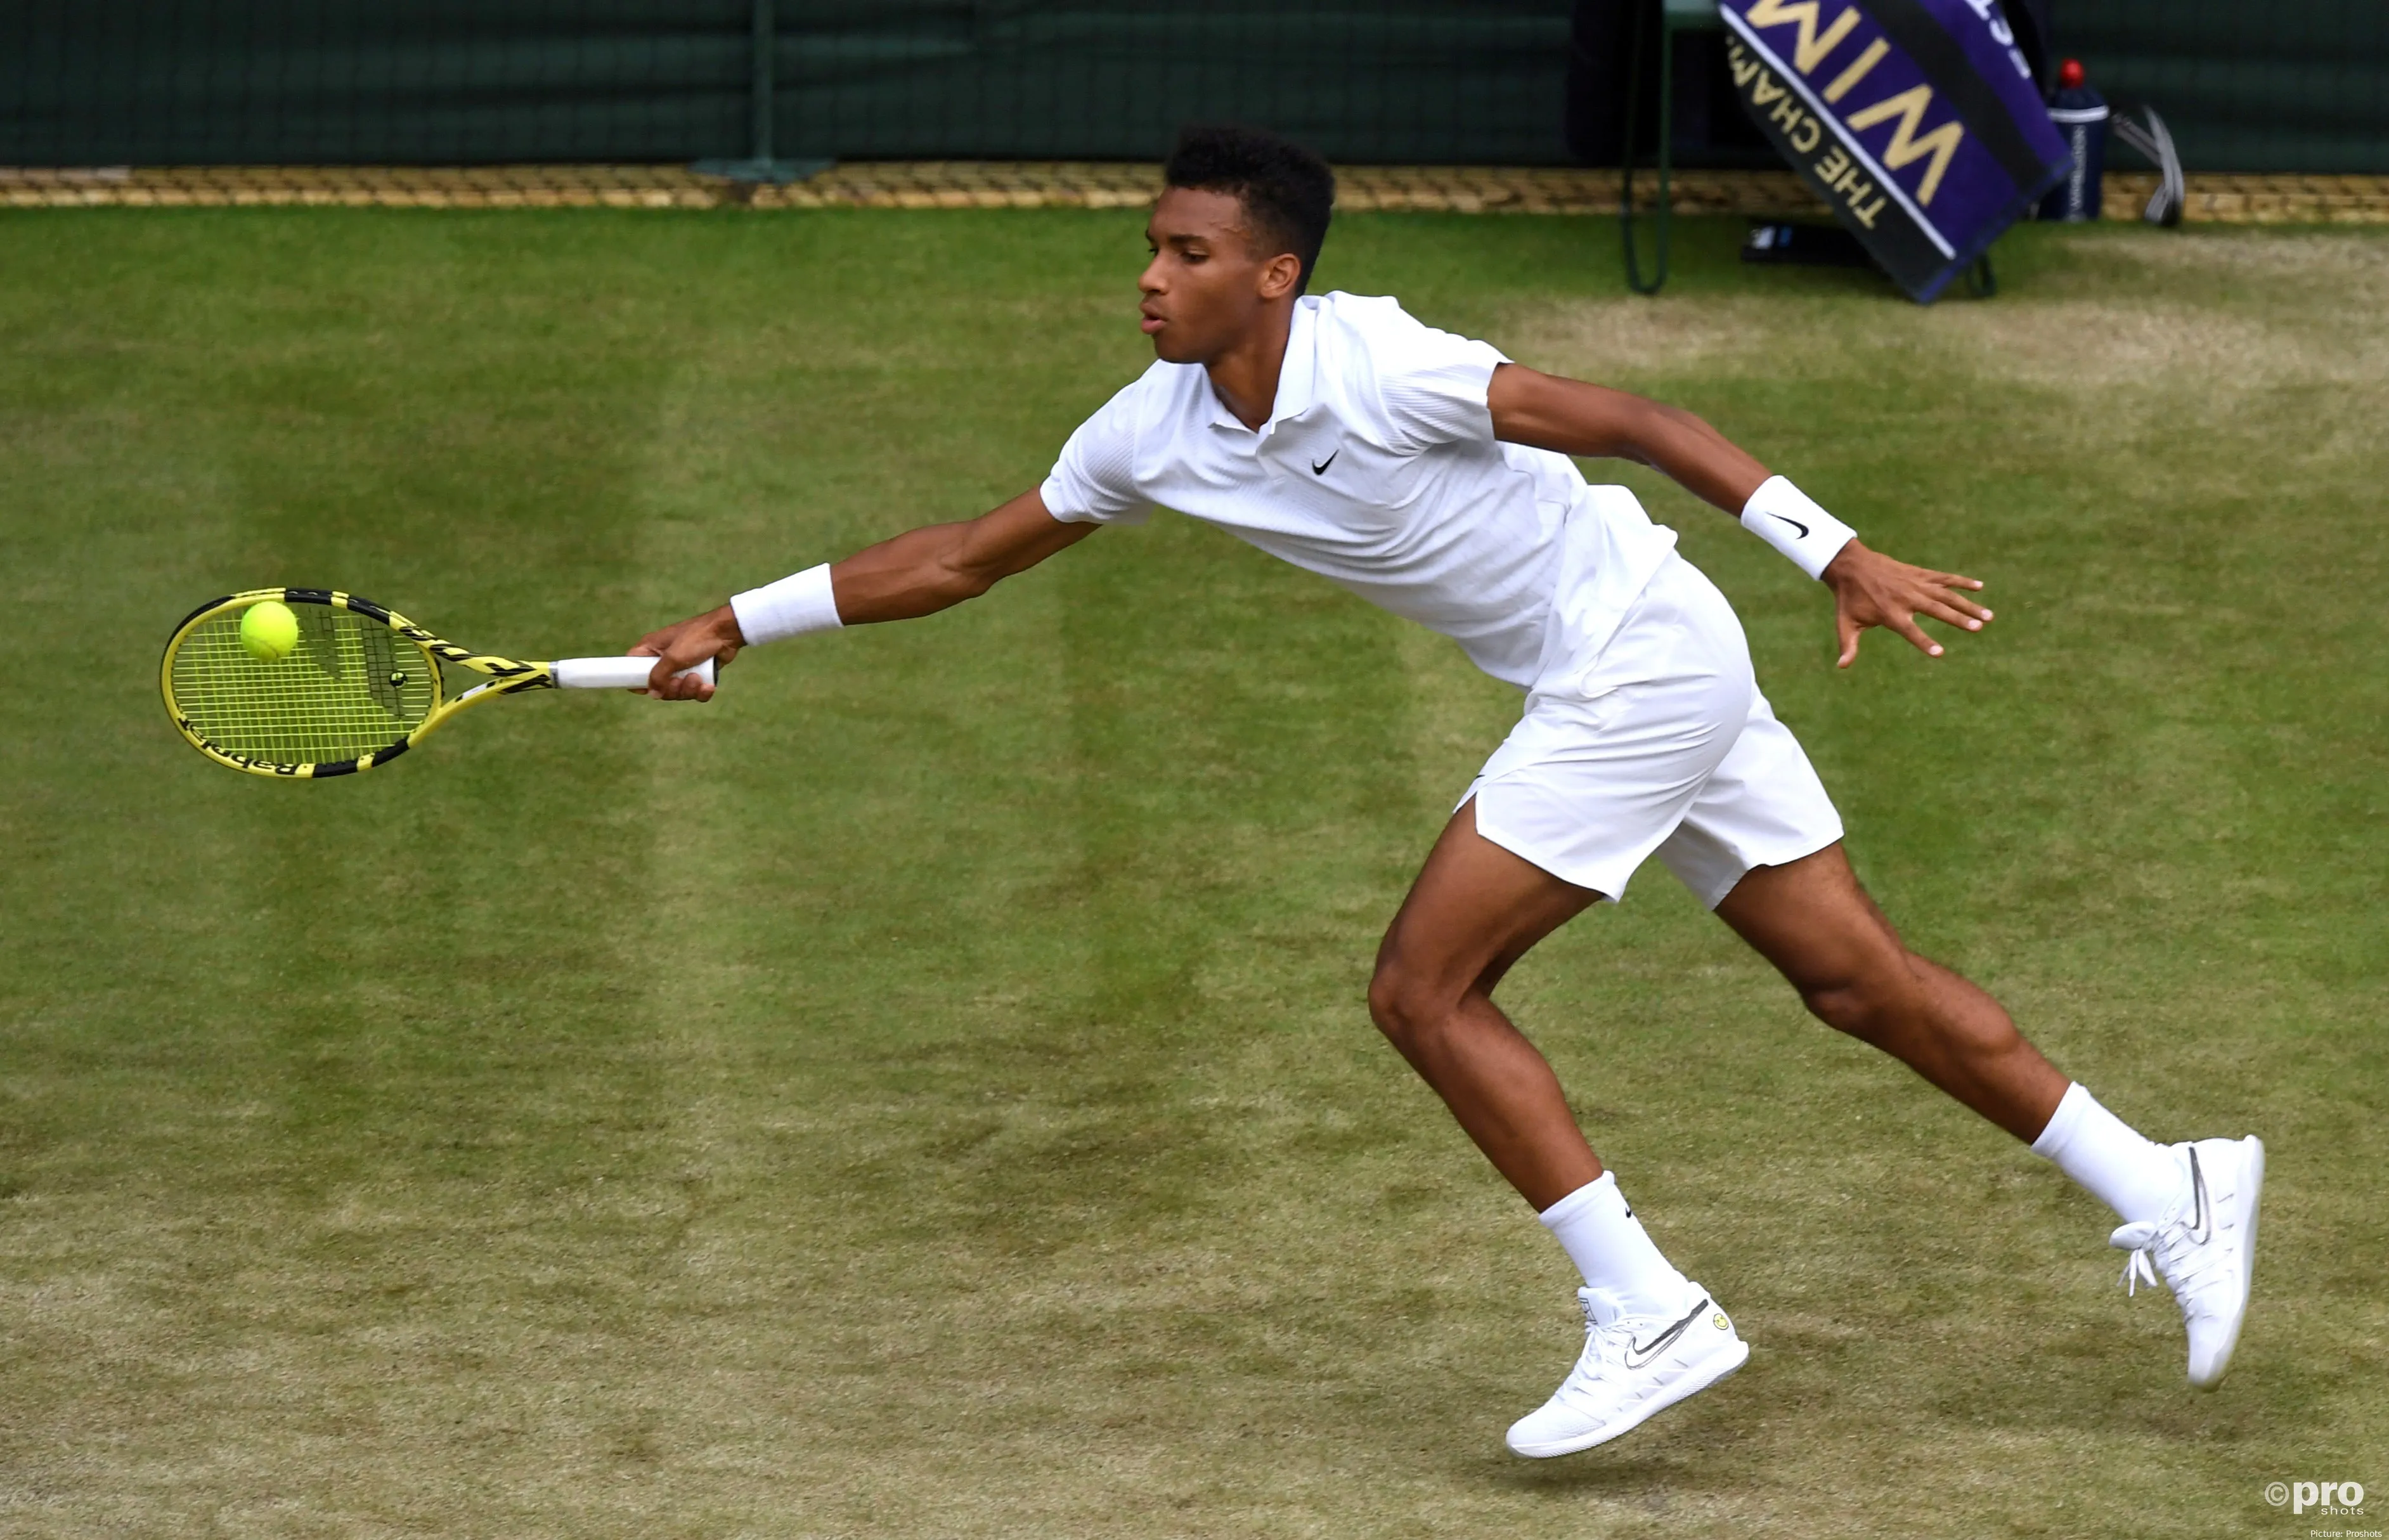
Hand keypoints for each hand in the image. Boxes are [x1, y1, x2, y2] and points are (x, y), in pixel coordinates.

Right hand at [630, 604, 742, 699]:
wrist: (727, 632)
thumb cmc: (697, 637)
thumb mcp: (673, 657)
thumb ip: (658, 676)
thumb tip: (652, 693)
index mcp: (650, 650)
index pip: (631, 668)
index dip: (637, 681)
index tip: (647, 689)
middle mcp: (663, 659)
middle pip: (658, 687)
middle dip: (672, 689)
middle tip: (681, 681)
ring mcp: (681, 667)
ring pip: (678, 691)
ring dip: (689, 690)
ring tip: (698, 679)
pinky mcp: (697, 673)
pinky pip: (694, 692)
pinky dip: (701, 692)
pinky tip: (708, 686)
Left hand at [1821, 541, 1990, 667]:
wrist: (1851, 566)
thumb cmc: (1849, 599)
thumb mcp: (1845, 623)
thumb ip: (1848, 645)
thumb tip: (1841, 666)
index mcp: (1890, 614)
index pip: (1910, 631)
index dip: (1924, 642)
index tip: (1940, 653)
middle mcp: (1907, 598)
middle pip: (1937, 610)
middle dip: (1958, 619)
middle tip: (1979, 627)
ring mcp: (1915, 584)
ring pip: (1947, 594)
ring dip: (1968, 604)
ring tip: (1988, 616)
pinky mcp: (1920, 573)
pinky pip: (1944, 578)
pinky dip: (1962, 581)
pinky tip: (1980, 587)